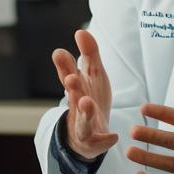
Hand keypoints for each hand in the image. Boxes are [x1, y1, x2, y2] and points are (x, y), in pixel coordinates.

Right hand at [50, 30, 117, 159]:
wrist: (89, 135)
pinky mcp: (94, 142)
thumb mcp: (93, 75)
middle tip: (71, 78)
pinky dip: (105, 140)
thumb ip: (89, 54)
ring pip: (83, 120)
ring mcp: (84, 125)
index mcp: (76, 88)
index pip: (68, 75)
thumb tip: (81, 31)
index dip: (64, 66)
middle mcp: (77, 105)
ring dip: (85, 111)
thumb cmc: (90, 99)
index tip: (60, 53)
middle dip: (72, 87)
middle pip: (73, 96)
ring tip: (86, 102)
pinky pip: (99, 142)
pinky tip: (113, 136)